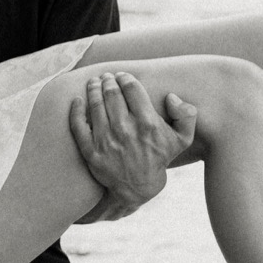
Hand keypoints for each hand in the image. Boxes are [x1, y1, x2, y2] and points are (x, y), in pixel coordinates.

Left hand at [68, 73, 196, 217]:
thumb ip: (186, 115)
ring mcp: (106, 140)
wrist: (139, 186)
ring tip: (94, 83)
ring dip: (93, 89)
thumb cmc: (159, 157)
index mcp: (148, 123)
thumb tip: (171, 96)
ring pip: (95, 104)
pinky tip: (77, 100)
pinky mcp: (91, 151)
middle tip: (107, 77)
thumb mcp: (182, 139)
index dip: (125, 78)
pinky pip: (78, 125)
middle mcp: (126, 130)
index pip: (131, 88)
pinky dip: (76, 109)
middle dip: (108, 80)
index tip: (122, 76)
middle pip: (111, 93)